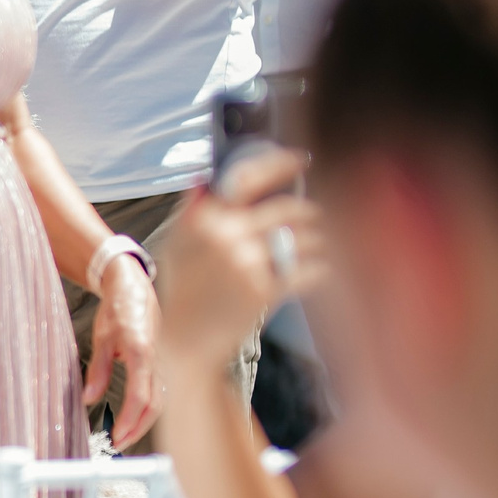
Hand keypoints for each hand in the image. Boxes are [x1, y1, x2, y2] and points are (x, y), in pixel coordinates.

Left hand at [88, 255, 160, 444]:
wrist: (135, 288)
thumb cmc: (117, 309)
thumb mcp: (101, 338)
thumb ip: (98, 371)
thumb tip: (88, 399)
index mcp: (142, 351)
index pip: (140, 395)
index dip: (130, 420)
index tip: (117, 437)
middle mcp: (159, 359)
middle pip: (155, 404)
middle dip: (139, 428)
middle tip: (119, 444)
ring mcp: (164, 360)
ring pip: (161, 399)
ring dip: (144, 421)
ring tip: (124, 436)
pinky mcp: (164, 361)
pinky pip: (160, 390)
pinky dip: (149, 408)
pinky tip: (136, 418)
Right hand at [156, 149, 323, 368]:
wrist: (185, 340)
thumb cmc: (184, 289)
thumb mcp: (178, 243)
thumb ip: (195, 210)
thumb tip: (206, 175)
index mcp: (202, 218)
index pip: (247, 177)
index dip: (280, 163)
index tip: (302, 158)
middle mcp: (224, 235)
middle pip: (288, 209)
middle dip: (308, 215)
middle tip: (312, 221)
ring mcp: (246, 263)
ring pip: (306, 239)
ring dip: (316, 243)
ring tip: (309, 251)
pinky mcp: (265, 290)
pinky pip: (311, 270)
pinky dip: (318, 270)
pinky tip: (312, 273)